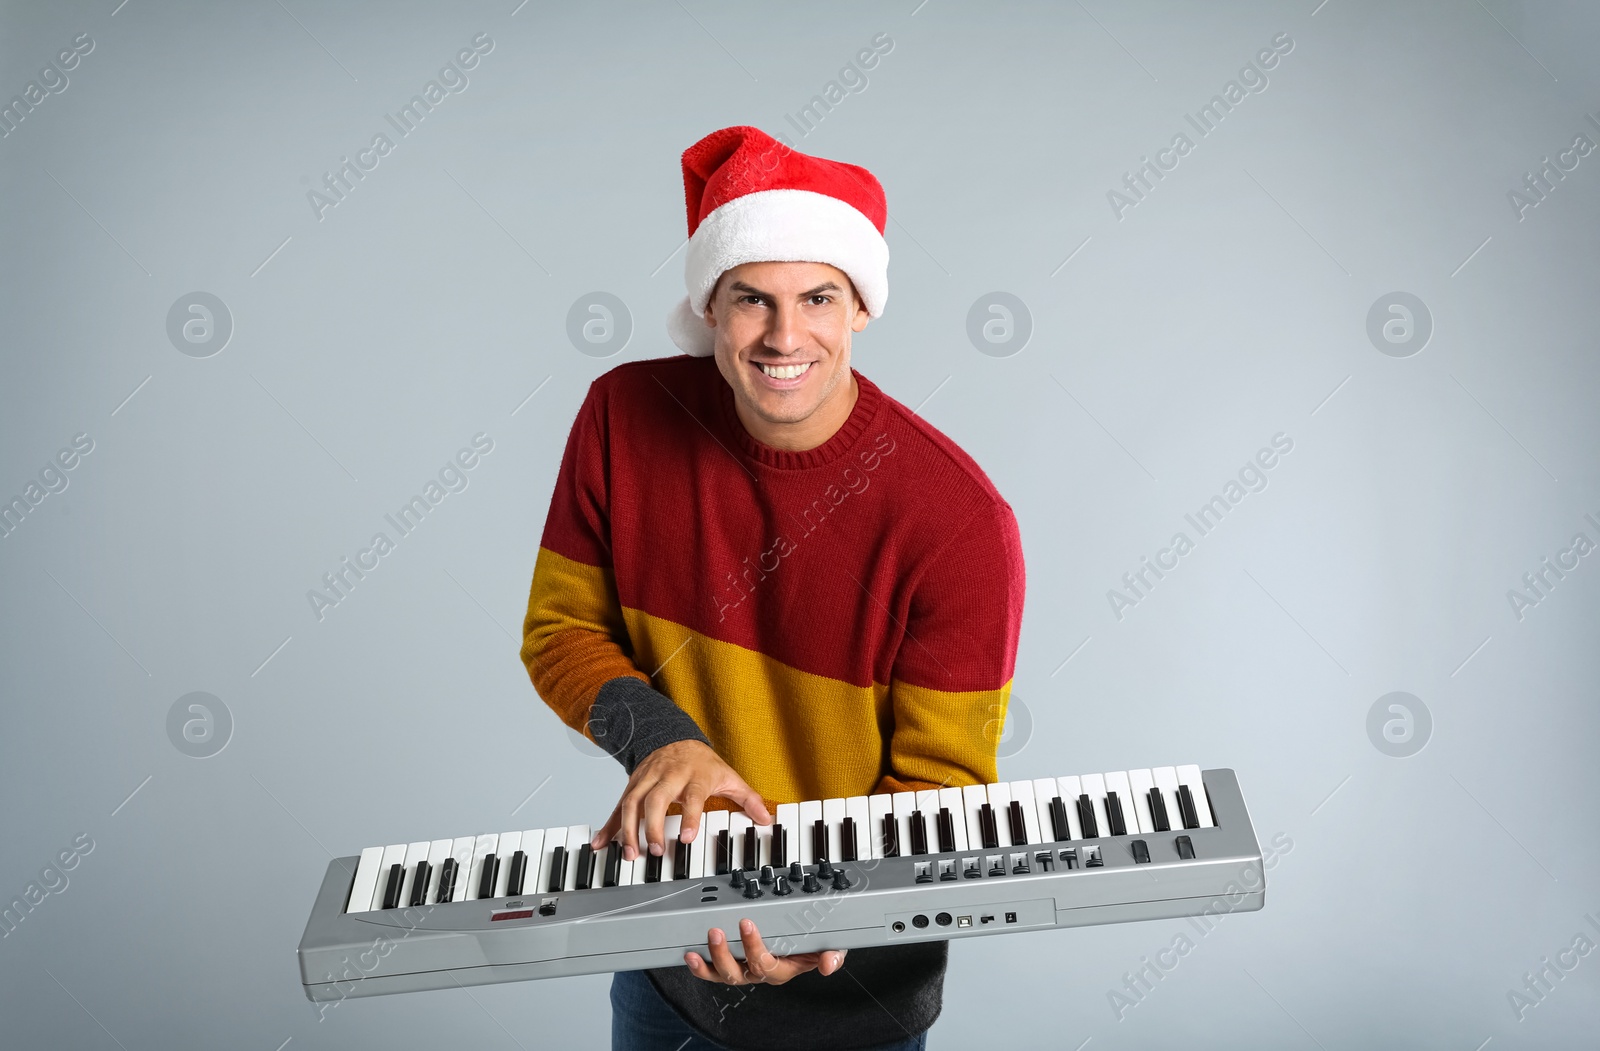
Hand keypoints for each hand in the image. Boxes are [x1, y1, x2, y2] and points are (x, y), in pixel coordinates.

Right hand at [589, 740, 770, 860]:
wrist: (674, 737)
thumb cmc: (702, 763)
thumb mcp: (728, 776)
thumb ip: (748, 799)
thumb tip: (766, 819)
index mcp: (694, 775)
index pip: (691, 795)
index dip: (689, 816)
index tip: (687, 838)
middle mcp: (668, 776)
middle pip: (655, 799)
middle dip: (653, 826)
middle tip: (656, 851)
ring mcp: (647, 779)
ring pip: (632, 802)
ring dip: (628, 829)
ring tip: (629, 853)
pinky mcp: (632, 786)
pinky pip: (617, 805)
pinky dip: (608, 825)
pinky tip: (600, 843)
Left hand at [685, 917, 846, 985]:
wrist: (810, 944)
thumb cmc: (817, 943)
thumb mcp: (832, 946)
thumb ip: (833, 955)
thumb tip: (829, 965)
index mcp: (783, 969)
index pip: (766, 964)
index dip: (753, 948)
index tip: (746, 924)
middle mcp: (761, 973)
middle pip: (740, 972)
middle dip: (726, 954)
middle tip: (717, 932)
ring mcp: (745, 970)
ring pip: (725, 974)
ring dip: (711, 959)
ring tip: (704, 940)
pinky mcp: (732, 965)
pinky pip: (714, 973)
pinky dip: (700, 967)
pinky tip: (690, 955)